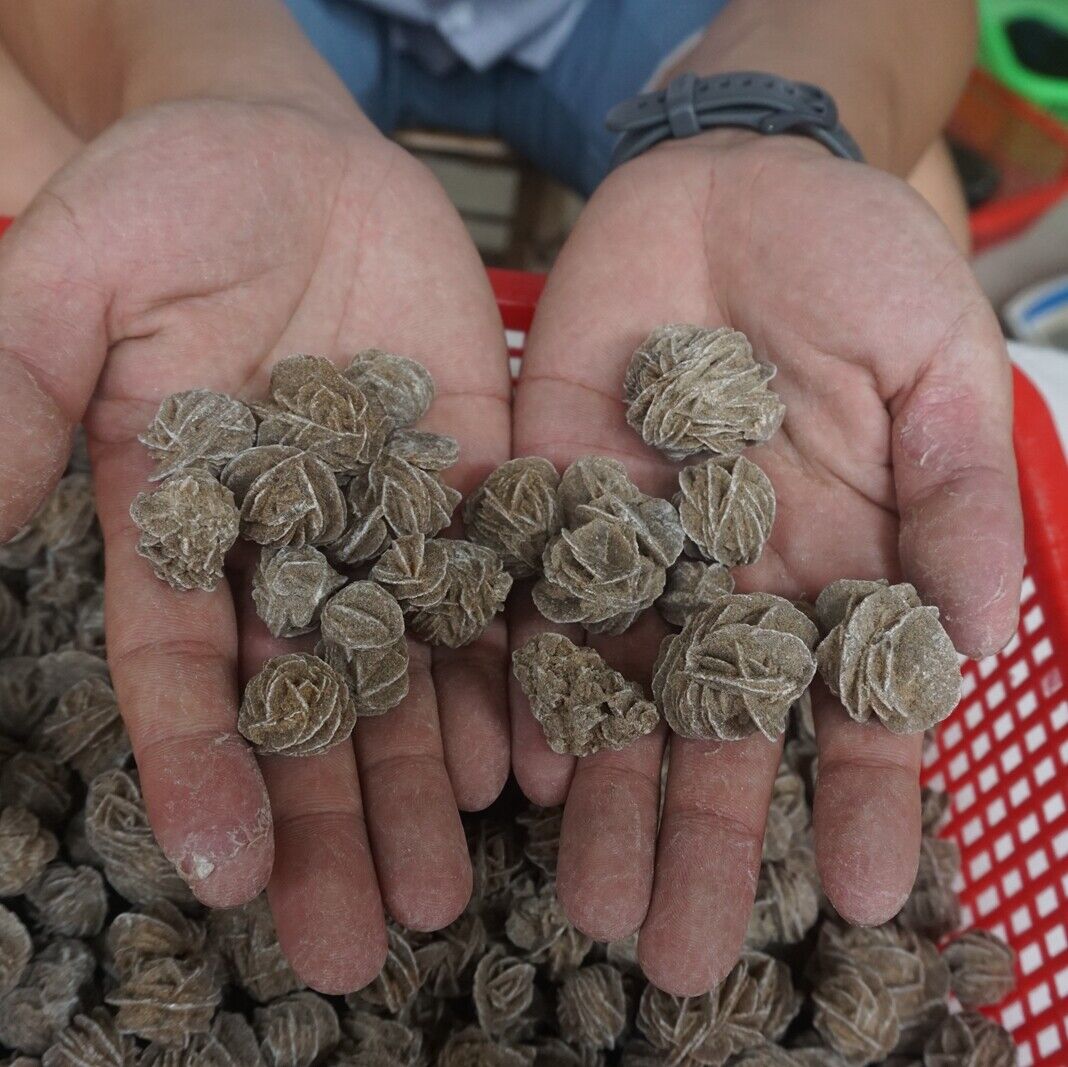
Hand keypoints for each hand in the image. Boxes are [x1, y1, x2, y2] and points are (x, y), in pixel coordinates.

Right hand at [0, 99, 512, 991]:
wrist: (298, 153)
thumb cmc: (171, 196)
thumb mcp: (72, 278)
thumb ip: (18, 396)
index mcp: (180, 520)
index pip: (185, 673)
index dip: (202, 774)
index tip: (224, 878)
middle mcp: (288, 544)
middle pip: (308, 704)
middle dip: (330, 822)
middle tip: (365, 943)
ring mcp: (387, 518)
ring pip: (406, 671)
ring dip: (421, 780)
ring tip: (447, 890)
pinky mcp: (470, 478)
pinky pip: (492, 591)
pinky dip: (506, 674)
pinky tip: (520, 765)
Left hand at [512, 132, 1022, 993]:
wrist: (737, 184)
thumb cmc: (859, 265)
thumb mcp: (939, 370)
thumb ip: (956, 501)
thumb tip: (987, 643)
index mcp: (831, 563)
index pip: (848, 708)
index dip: (860, 801)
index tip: (868, 901)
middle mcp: (727, 579)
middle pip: (715, 729)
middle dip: (705, 839)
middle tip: (682, 960)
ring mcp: (632, 543)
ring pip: (616, 690)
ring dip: (609, 797)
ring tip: (593, 903)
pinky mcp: (547, 492)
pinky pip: (533, 601)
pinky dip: (529, 680)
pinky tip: (527, 766)